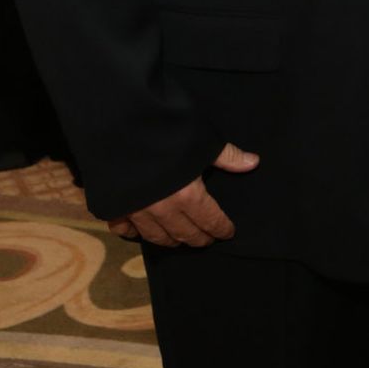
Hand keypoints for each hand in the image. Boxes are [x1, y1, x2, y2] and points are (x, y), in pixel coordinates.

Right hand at [106, 142, 259, 247]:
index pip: (210, 220)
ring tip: (180, 240)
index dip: (221, 228)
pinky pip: (124, 230)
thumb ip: (227, 156)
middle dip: (199, 238)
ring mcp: (136, 211)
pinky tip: (141, 232)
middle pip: (185, 234)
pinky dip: (135, 233)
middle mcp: (163, 210)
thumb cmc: (167, 131)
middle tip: (207, 240)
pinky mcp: (114, 208)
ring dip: (171, 240)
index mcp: (188, 196)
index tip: (227, 233)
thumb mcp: (202, 141)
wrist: (119, 127)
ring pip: (157, 236)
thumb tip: (253, 162)